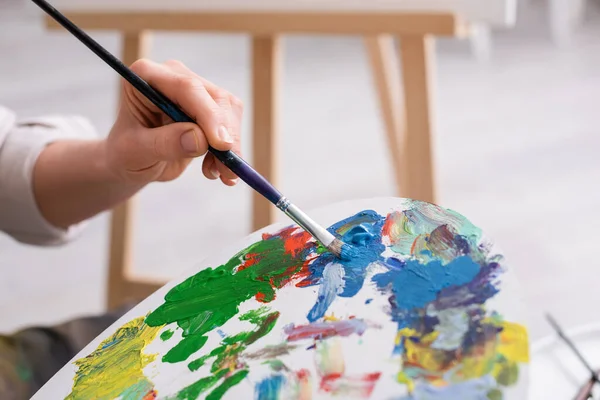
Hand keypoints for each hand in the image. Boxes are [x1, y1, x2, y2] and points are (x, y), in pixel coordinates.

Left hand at [105, 59, 242, 185]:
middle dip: (226, 135)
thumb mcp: (135, 152)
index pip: (187, 88)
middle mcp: (175, 76)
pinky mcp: (210, 107)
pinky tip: (215, 169)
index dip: (209, 115)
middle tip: (228, 171)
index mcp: (147, 76)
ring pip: (230, 110)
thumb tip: (200, 139)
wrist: (132, 162)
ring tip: (215, 173)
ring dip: (230, 146)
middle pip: (215, 98)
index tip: (221, 145)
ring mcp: (195, 90)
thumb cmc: (126, 154)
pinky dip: (230, 150)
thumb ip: (164, 143)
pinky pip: (232, 124)